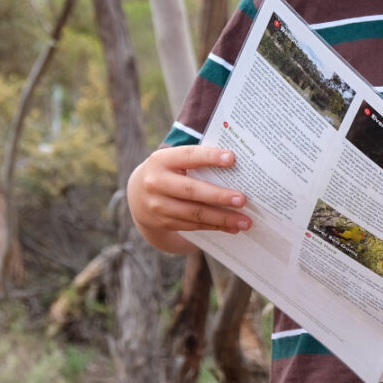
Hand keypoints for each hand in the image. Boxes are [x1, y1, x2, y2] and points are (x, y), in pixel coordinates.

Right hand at [126, 145, 249, 254]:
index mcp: (162, 160)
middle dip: (219, 196)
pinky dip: (215, 226)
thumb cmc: (169, 172)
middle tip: (242, 199)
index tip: (232, 158)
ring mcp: (158, 205)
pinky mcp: (164, 222)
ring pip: (194, 213)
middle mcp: (156, 182)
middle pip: (191, 190)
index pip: (189, 156)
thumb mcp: (174, 161)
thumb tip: (236, 164)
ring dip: (222, 218)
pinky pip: (194, 225)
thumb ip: (197, 160)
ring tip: (245, 221)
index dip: (210, 157)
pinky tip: (233, 227)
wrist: (138, 196)